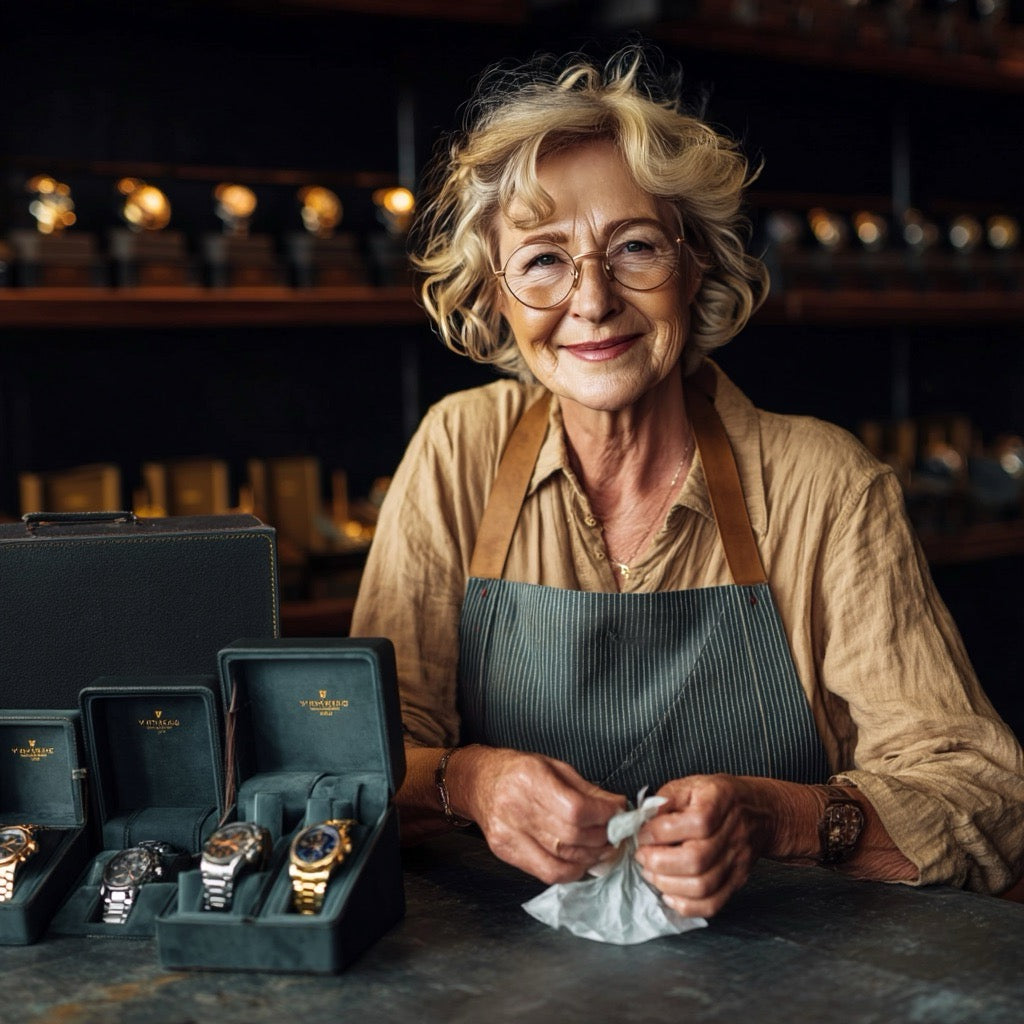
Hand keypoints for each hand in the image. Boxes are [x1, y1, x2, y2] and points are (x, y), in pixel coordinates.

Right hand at [450, 746, 625, 883]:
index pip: (576, 809)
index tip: (619, 812)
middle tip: (616, 832)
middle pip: (571, 836)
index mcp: (529, 778)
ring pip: (562, 859)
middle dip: (602, 837)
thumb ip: (586, 789)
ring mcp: (509, 834)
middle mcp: (516, 808)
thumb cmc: (518, 770)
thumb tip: (617, 807)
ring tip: (604, 847)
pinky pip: (547, 873)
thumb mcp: (553, 766)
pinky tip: (582, 860)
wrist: (478, 782)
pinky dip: (572, 871)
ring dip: (591, 856)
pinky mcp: (505, 853)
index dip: (603, 815)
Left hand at [635, 774, 774, 917]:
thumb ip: (665, 799)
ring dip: (668, 884)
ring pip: (703, 886)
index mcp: (719, 801)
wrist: (758, 811)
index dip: (661, 832)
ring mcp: (737, 861)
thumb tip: (642, 819)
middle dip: (659, 862)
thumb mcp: (690, 784)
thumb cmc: (716, 796)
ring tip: (651, 873)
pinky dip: (687, 906)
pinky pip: (713, 904)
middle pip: (696, 860)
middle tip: (642, 856)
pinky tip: (669, 894)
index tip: (642, 835)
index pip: (695, 823)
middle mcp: (732, 833)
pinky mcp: (737, 880)